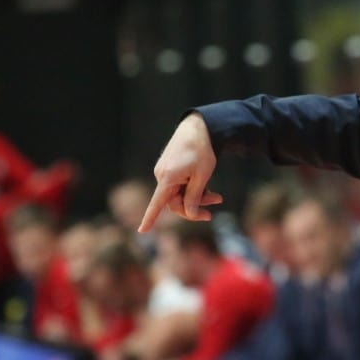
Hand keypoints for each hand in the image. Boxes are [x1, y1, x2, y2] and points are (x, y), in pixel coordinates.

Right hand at [139, 113, 222, 231]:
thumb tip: (189, 213)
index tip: (142, 231)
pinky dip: (192, 188)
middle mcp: (161, 175)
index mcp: (167, 178)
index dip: (149, 219)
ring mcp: (164, 171)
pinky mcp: (169, 167)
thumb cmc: (202, 151)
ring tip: (217, 196)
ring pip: (179, 194)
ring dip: (197, 197)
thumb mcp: (202, 177)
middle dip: (195, 206)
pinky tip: (206, 186)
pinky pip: (179, 185)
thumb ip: (194, 197)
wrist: (199, 127)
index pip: (157, 204)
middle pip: (175, 202)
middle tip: (216, 205)